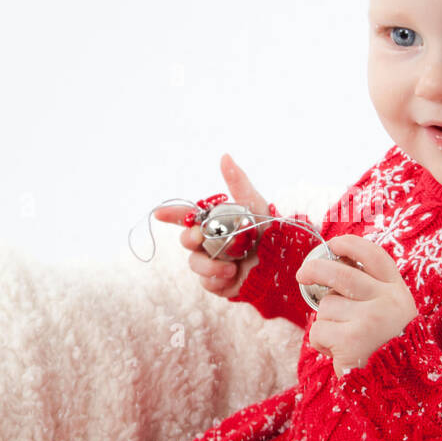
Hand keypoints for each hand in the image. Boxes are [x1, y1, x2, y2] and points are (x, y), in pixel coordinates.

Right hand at [153, 153, 271, 298]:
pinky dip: (217, 281)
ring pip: (195, 264)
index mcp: (213, 223)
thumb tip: (225, 156)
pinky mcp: (219, 282)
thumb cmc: (268, 230)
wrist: (282, 261)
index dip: (171, 215)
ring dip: (209, 266)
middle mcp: (209, 242)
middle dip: (189, 239)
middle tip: (200, 237)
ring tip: (230, 268)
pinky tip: (232, 277)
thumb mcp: (254, 203)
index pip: (186, 217)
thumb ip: (237, 182)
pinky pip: (207, 283)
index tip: (159, 214)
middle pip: (186, 241)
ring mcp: (212, 263)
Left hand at [295, 234, 418, 377]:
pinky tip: (337, 352)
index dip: (351, 245)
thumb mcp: (392, 314)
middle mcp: (387, 301)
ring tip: (343, 339)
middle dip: (316, 269)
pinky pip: (319, 330)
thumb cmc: (387, 349)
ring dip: (326, 323)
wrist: (400, 388)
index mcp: (398, 292)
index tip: (334, 243)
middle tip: (302, 274)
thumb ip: (372, 292)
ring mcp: (370, 319)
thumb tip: (333, 266)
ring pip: (326, 306)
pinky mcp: (352, 339)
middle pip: (341, 274)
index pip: (374, 257)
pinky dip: (321, 343)